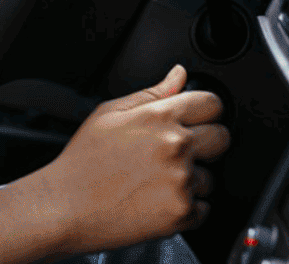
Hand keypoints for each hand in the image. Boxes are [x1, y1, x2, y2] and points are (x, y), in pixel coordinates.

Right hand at [34, 65, 230, 255]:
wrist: (66, 206)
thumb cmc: (83, 162)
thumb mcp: (108, 114)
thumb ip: (151, 93)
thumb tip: (178, 75)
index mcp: (158, 117)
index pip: (212, 103)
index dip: (204, 110)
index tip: (197, 118)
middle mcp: (175, 147)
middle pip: (222, 138)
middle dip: (206, 142)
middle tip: (176, 152)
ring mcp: (181, 181)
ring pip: (210, 176)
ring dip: (191, 180)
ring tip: (155, 181)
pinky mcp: (182, 213)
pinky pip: (203, 208)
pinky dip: (186, 207)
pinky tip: (156, 200)